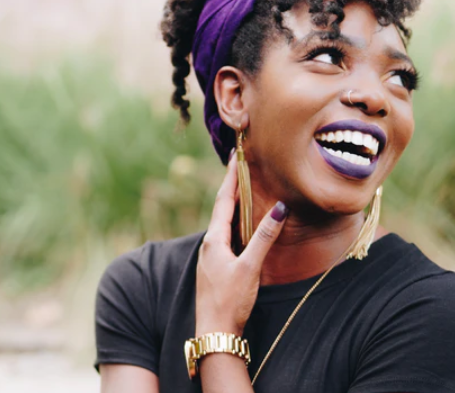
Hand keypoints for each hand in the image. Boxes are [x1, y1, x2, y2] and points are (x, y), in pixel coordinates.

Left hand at [195, 152, 287, 335]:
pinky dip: (235, 222)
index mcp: (214, 240)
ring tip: (242, 188)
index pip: (223, 200)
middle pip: (221, 208)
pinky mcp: (216, 266)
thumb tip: (278, 208)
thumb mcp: (250, 267)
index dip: (231, 178)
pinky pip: (226, 235)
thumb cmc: (230, 301)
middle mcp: (209, 244)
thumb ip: (264, 238)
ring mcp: (211, 256)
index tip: (236, 157)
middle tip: (240, 165)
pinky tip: (241, 225)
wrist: (214, 331)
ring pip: (223, 222)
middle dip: (231, 186)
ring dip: (233, 204)